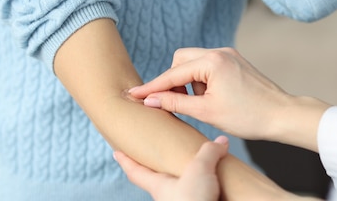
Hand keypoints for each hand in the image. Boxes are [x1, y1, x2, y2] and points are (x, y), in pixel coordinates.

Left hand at [114, 136, 228, 200]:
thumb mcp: (199, 169)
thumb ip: (208, 152)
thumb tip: (220, 142)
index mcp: (159, 186)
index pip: (135, 172)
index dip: (126, 161)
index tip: (116, 153)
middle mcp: (168, 196)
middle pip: (158, 180)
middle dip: (158, 169)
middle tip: (158, 156)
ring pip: (180, 188)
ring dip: (186, 179)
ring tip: (198, 166)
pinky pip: (199, 195)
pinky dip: (205, 188)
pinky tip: (216, 183)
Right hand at [129, 48, 329, 145]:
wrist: (282, 115)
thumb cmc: (249, 116)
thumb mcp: (207, 112)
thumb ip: (176, 103)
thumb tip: (151, 100)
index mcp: (212, 62)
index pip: (172, 73)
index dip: (152, 87)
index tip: (134, 95)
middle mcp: (220, 52)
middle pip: (181, 61)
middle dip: (174, 81)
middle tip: (176, 103)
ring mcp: (229, 55)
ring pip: (194, 63)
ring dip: (190, 82)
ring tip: (202, 104)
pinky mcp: (235, 62)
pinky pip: (208, 67)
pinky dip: (202, 81)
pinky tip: (210, 99)